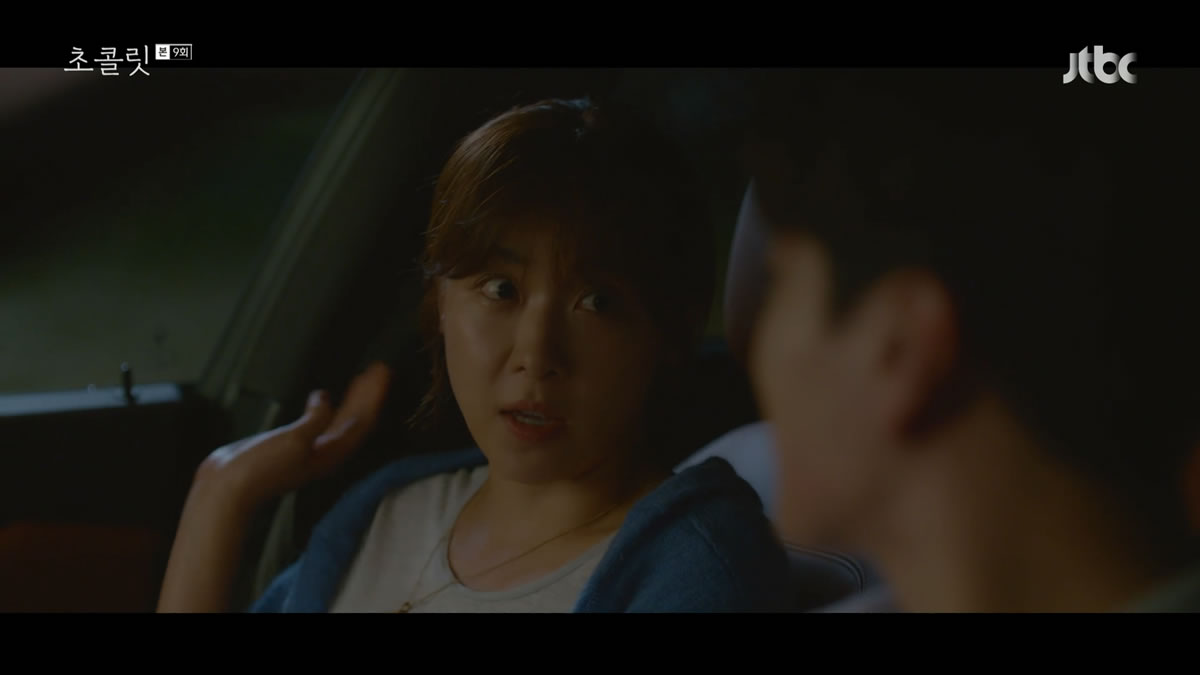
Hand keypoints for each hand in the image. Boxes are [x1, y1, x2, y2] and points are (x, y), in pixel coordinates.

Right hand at [194, 361, 392, 512]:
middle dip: (367, 395)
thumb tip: (326, 400)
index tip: (382, 375)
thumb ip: (315, 420)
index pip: (362, 421)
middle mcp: (325, 454)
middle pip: (355, 420)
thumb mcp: (294, 440)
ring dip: (351, 400)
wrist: (227, 488)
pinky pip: (319, 423)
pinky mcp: (292, 446)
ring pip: (339, 421)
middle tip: (377, 371)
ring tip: (360, 380)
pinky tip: (323, 399)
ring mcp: (309, 451)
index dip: (374, 397)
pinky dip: (326, 409)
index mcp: (331, 454)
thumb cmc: (260, 470)